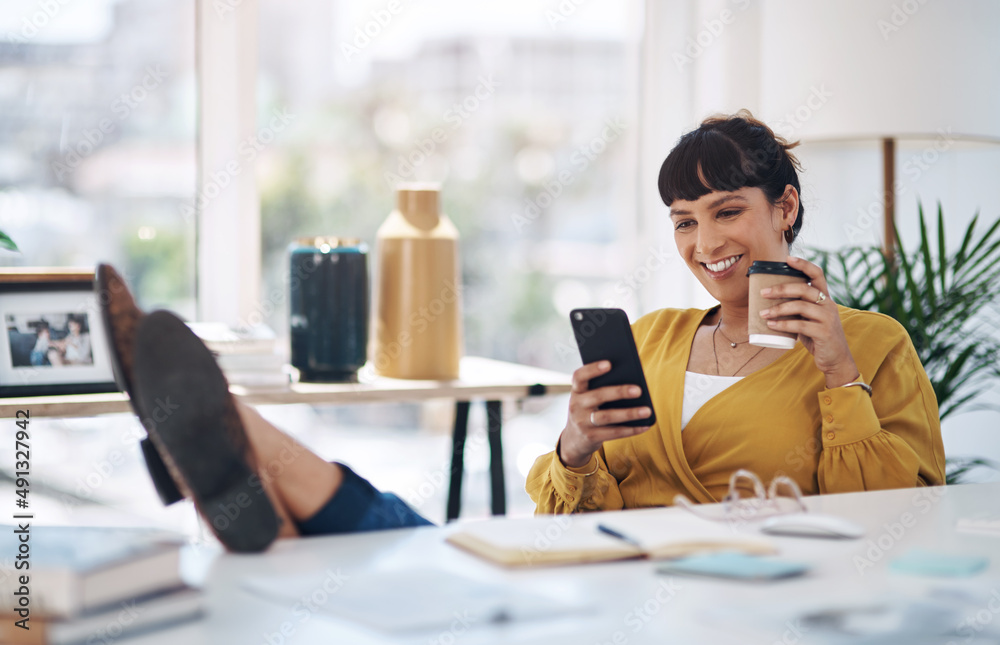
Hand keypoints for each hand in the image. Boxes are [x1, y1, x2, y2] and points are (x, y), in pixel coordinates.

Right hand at [558, 360, 651, 467]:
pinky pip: (614, 433)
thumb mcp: (587, 399)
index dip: (592, 369)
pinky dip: (631, 429)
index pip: (579, 377)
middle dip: (619, 392)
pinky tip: (645, 425)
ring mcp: (582, 422)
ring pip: (607, 416)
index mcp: (576, 391)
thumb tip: (631, 382)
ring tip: (647, 410)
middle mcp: (576, 406)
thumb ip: (601, 389)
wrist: (574, 439)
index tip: (609, 364)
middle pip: (598, 396)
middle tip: (638, 390)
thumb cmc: (587, 411)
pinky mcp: (591, 437)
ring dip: (629, 413)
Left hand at [758, 256, 859, 387]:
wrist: (835, 359)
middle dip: (781, 289)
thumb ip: (798, 308)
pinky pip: (800, 325)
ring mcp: (827, 318)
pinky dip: (783, 324)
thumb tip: (769, 300)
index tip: (788, 259)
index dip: (804, 265)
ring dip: (778, 309)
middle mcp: (828, 305)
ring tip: (762, 313)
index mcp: (825, 298)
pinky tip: (771, 325)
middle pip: (804, 289)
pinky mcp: (824, 333)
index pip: (817, 274)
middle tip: (763, 292)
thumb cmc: (817, 337)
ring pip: (800, 306)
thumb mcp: (809, 319)